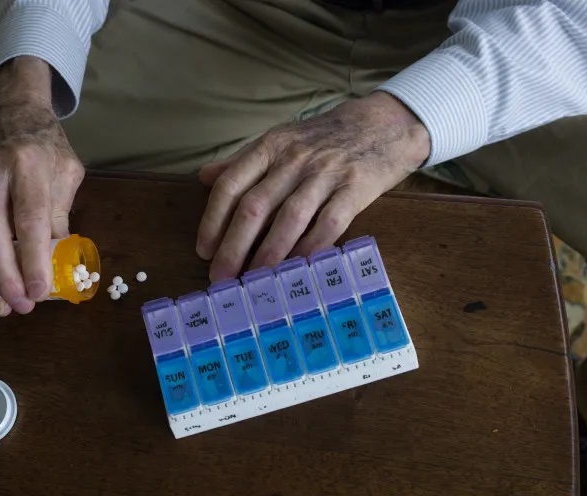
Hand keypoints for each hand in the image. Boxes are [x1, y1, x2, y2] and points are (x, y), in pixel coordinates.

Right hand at [0, 57, 83, 315]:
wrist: (10, 112)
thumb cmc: (46, 146)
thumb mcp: (67, 174)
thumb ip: (60, 217)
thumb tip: (57, 266)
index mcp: (26, 163)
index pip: (28, 219)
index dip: (33, 260)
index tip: (40, 292)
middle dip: (5, 278)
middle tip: (22, 306)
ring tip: (2, 307)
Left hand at [196, 91, 429, 280]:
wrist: (382, 124)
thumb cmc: (323, 139)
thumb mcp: (280, 141)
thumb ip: (243, 162)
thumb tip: (204, 177)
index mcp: (270, 147)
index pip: (231, 185)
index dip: (213, 220)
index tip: (203, 250)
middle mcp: (294, 159)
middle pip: (254, 206)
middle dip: (233, 246)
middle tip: (221, 277)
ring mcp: (326, 173)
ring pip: (289, 217)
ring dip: (268, 252)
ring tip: (255, 279)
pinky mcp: (356, 188)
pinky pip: (330, 223)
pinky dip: (311, 247)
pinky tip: (298, 266)